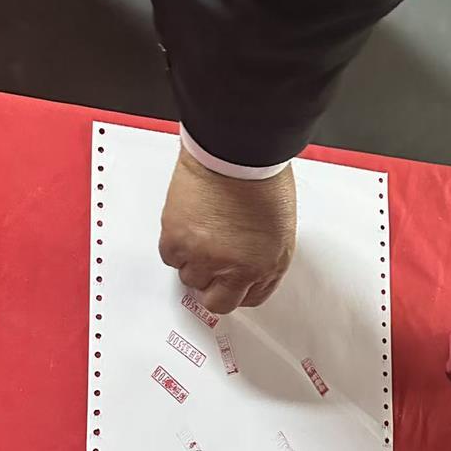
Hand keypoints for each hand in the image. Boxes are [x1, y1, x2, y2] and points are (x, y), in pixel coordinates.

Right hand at [159, 147, 296, 312]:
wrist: (236, 149)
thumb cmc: (261, 175)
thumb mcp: (280, 225)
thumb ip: (264, 253)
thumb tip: (247, 264)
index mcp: (268, 264)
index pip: (251, 299)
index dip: (239, 290)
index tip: (232, 283)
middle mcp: (236, 267)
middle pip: (217, 300)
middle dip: (214, 285)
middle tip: (211, 265)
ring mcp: (204, 257)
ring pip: (190, 278)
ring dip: (194, 261)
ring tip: (201, 233)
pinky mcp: (177, 240)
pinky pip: (170, 257)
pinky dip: (176, 245)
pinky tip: (187, 225)